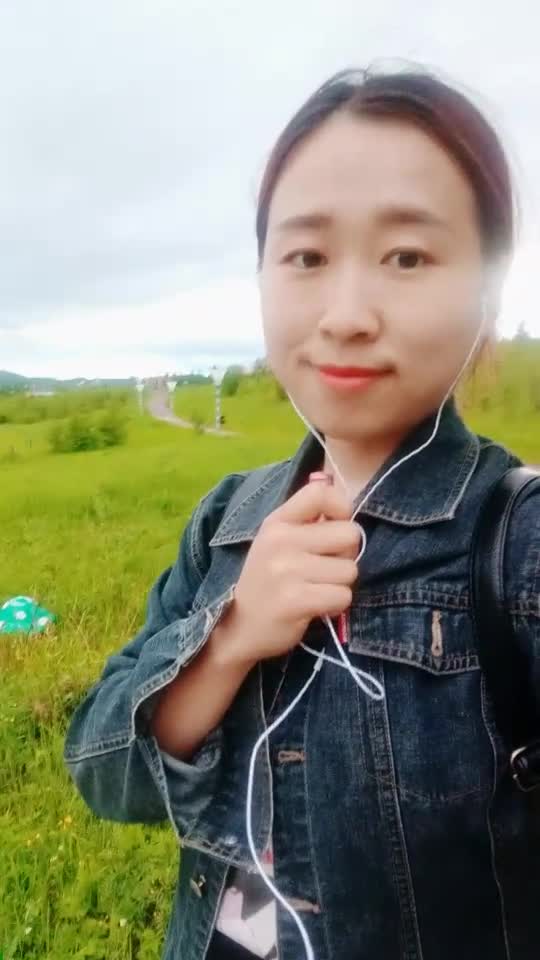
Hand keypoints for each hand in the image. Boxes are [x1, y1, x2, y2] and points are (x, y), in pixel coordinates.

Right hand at [215, 480, 359, 667]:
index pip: (321, 492)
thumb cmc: (267, 581)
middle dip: (346, 555)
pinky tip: (315, 606)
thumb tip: (345, 504)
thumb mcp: (277, 541)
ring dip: (339, 584)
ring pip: (349, 570)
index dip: (342, 508)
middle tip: (324, 568)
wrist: (238, 626)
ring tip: (315, 589)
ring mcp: (286, 570)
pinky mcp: (295, 600)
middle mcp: (281, 540)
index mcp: (277, 521)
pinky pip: (342, 596)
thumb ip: (307, 521)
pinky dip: (336, 605)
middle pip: (349, 534)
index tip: (334, 527)